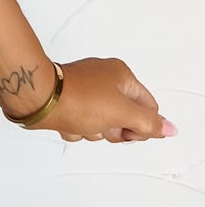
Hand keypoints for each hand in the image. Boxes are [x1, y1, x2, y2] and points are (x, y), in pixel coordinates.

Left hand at [17, 57, 175, 141]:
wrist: (36, 98)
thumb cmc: (77, 99)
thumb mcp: (122, 113)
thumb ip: (148, 123)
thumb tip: (169, 129)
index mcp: (122, 76)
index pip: (148, 108)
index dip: (141, 125)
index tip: (128, 131)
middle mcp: (104, 80)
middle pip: (124, 118)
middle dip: (113, 129)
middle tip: (102, 122)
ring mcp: (85, 91)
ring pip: (101, 125)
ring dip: (92, 131)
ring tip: (80, 120)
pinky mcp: (68, 101)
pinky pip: (80, 124)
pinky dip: (74, 128)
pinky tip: (66, 121)